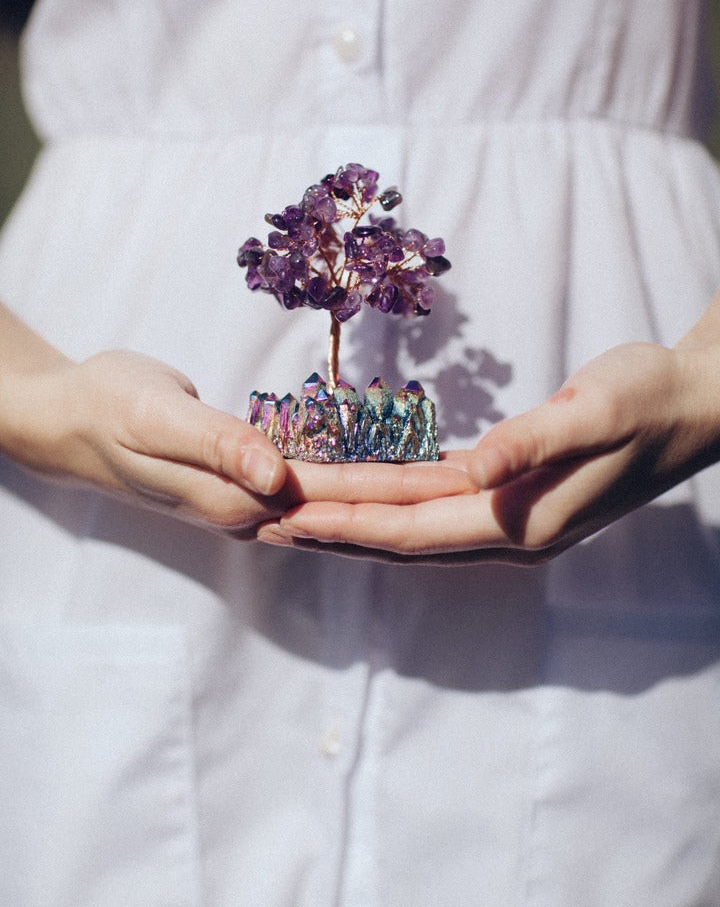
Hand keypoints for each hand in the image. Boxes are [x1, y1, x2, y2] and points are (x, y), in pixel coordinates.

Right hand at [2, 349, 472, 535]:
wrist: (73, 420)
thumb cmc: (110, 408)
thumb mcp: (155, 417)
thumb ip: (217, 447)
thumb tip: (277, 481)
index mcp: (243, 500)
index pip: (346, 499)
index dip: (409, 491)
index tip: (470, 485)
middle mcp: (258, 513)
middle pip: (359, 510)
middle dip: (426, 499)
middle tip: (495, 484)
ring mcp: (255, 504)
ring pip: (347, 507)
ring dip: (403, 498)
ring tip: (464, 487)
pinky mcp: (252, 485)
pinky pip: (323, 490)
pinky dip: (366, 486)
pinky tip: (396, 481)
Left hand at [263, 340, 719, 562]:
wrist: (690, 406)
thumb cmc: (645, 401)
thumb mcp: (595, 413)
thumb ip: (531, 444)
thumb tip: (475, 474)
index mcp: (520, 522)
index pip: (411, 528)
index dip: (346, 523)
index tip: (286, 515)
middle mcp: (506, 532)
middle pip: (397, 533)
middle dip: (330, 525)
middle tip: (262, 516)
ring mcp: (507, 517)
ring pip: (409, 521)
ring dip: (350, 516)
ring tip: (294, 510)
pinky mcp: (508, 493)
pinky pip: (431, 501)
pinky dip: (387, 498)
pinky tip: (360, 489)